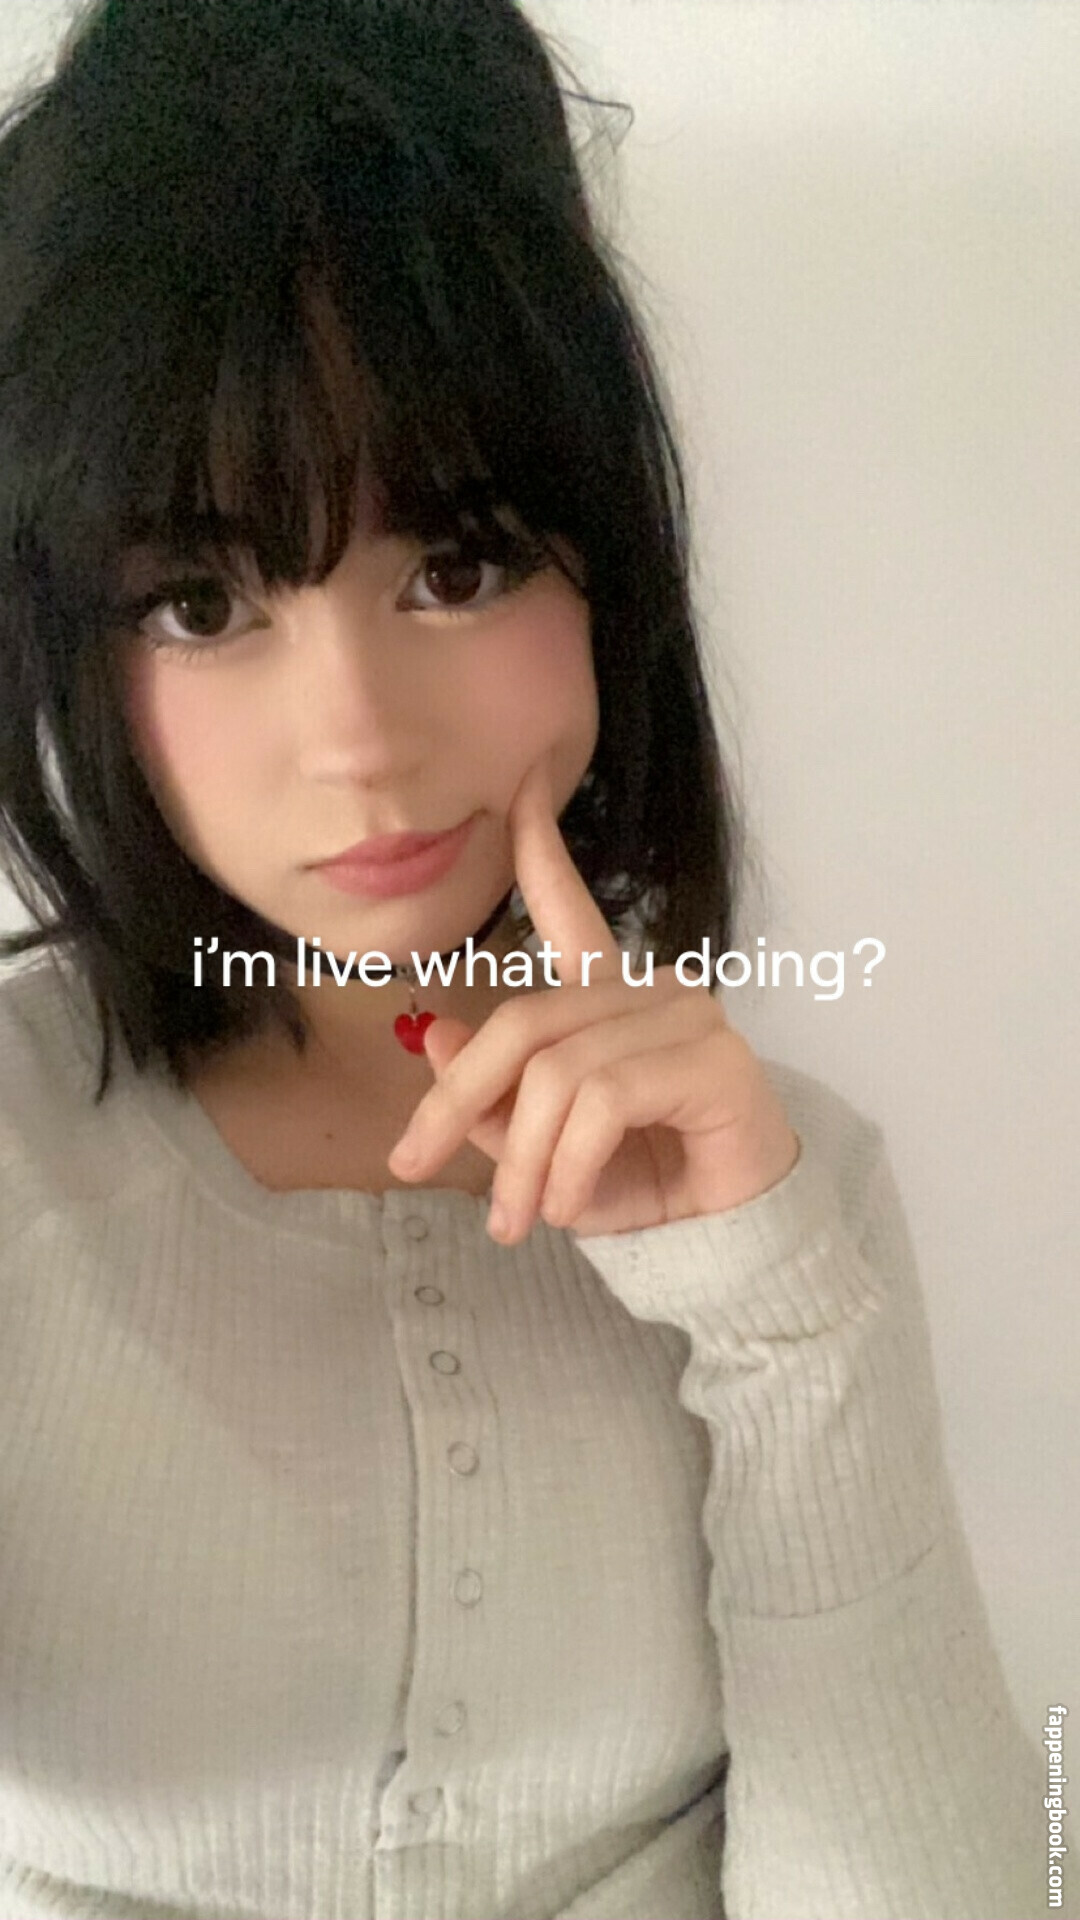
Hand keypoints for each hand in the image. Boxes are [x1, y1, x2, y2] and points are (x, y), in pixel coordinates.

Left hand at [387, 754, 799, 1242]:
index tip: (521, 784)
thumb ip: (490, 1097)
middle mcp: (649, 990)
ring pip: (558, 1074)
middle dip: (455, 1099)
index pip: (570, 906)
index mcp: (608, 996)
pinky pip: (604, 1101)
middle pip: (522, 1022)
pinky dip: (567, 1163)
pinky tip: (564, 1206)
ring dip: (520, 1159)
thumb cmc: (642, 1181)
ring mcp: (687, 1019)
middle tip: (413, 1164)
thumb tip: (434, 1037)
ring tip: (517, 1217)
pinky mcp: (714, 1061)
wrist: (727, 1238)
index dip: (541, 848)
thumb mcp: (540, 1149)